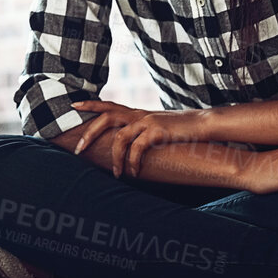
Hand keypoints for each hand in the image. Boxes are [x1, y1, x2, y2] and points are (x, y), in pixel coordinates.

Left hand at [71, 101, 208, 176]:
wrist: (203, 124)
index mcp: (136, 112)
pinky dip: (133, 162)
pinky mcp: (158, 131)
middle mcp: (139, 114)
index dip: (91, 104)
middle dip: (90, 133)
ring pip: (120, 137)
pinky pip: (138, 148)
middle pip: (106, 118)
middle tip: (79, 150)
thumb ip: (141, 131)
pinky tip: (134, 173)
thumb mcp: (156, 126)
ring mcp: (147, 121)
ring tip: (116, 173)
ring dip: (115, 158)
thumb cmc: (179, 129)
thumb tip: (127, 144)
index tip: (74, 106)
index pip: (109, 104)